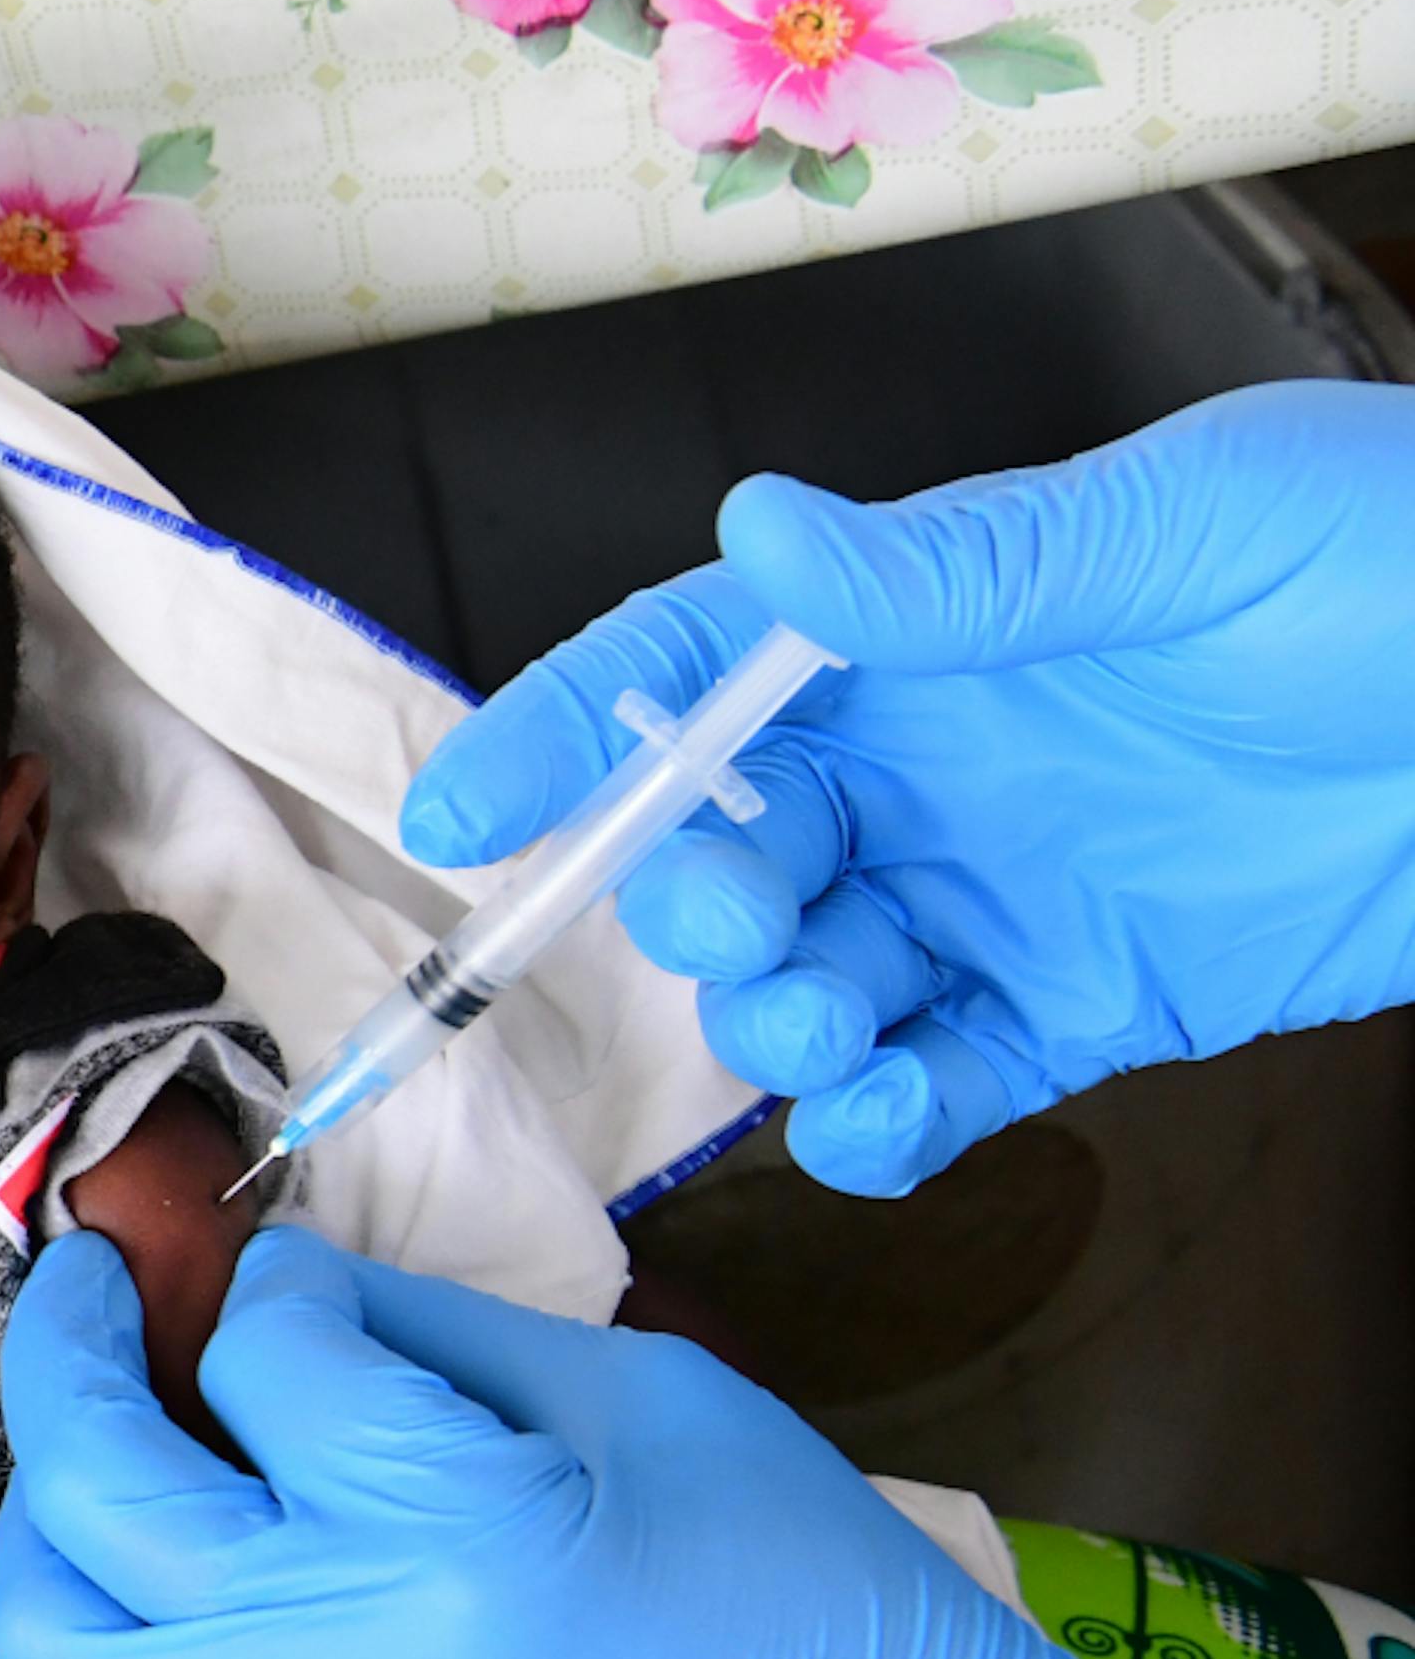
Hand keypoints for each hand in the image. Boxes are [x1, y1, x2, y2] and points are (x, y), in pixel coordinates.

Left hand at [0, 1224, 1332, 1658]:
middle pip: (103, 1478)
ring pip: (60, 1634)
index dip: (282, 1286)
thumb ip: (446, 1338)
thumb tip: (302, 1289)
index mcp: (449, 1526)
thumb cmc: (822, 1616)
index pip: (274, 1351)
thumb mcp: (658, 1409)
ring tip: (89, 1448)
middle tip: (90, 1288)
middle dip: (70, 1351)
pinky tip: (113, 1611)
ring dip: (44, 1522)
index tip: (304, 1273)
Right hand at [398, 381, 1414, 1194]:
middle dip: (696, 901)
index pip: (696, 668)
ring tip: (837, 1034)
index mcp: (930, 629)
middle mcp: (935, 768)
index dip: (568, 731)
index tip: (463, 812)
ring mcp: (997, 898)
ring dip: (775, 1024)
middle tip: (759, 922)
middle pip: (725, 846)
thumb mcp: (1194, 534)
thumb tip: (762, 533)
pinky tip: (890, 1118)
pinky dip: (877, 1126)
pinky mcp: (1078, 1013)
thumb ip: (969, 574)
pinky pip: (929, 1089)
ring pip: (803, 983)